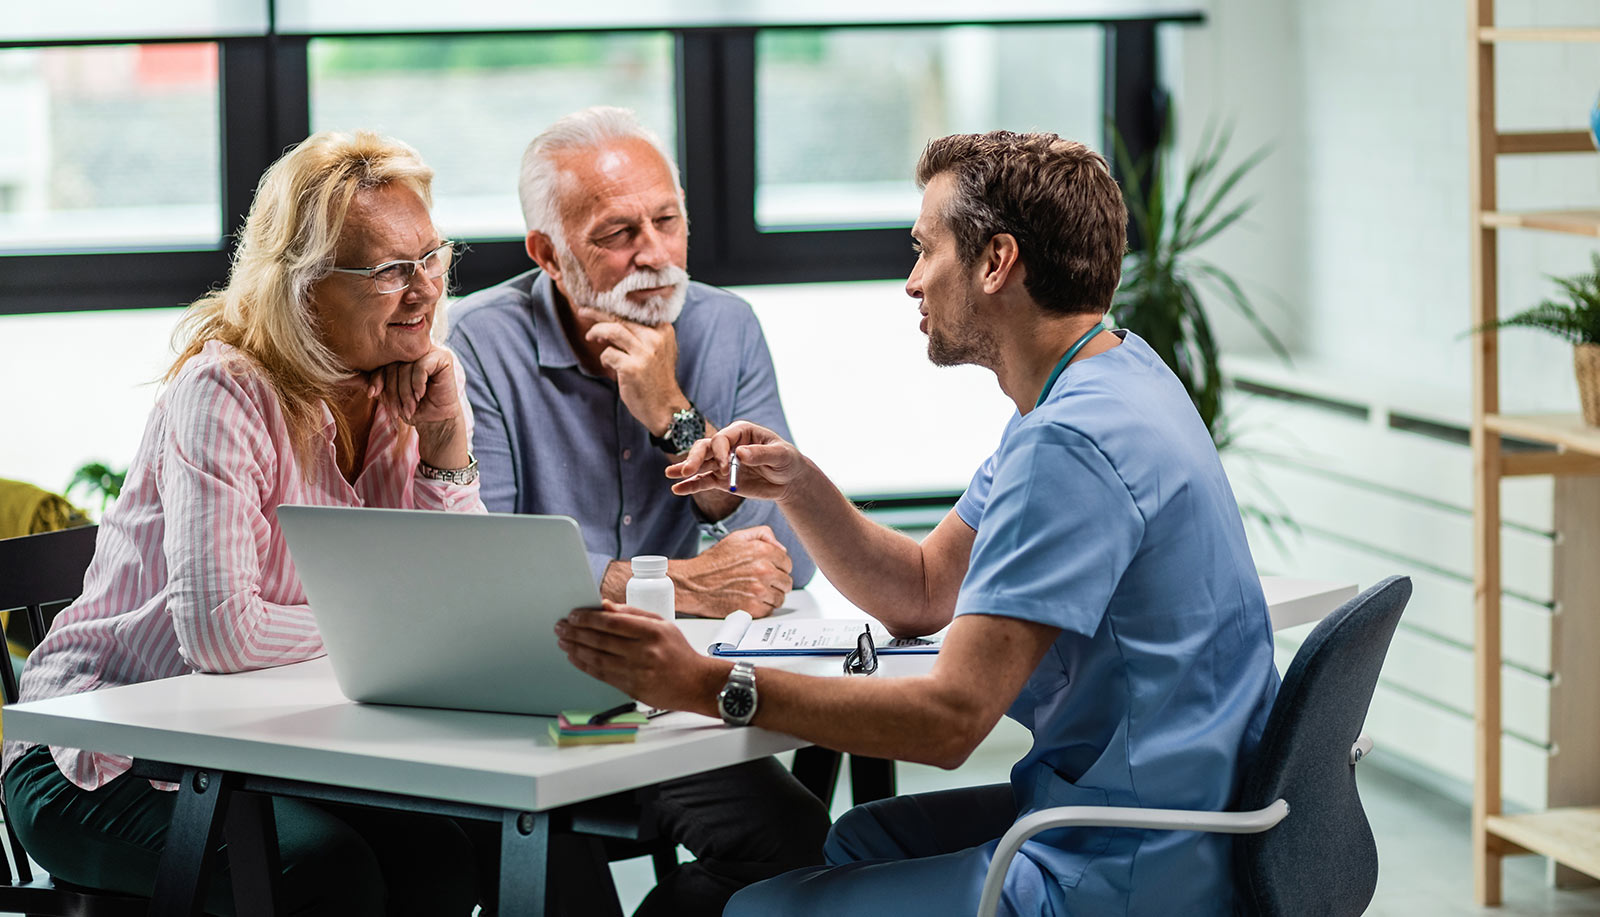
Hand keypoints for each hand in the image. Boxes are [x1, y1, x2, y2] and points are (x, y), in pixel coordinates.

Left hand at [368, 345, 468, 468]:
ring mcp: (430, 351)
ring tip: (409, 408)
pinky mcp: (442, 358)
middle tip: (396, 410)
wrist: (435, 419)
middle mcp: (414, 349)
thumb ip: (369, 382)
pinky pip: (422, 366)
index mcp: (400, 354)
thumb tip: (340, 378)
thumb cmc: (411, 406)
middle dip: (393, 391)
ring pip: (407, 368)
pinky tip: (420, 395)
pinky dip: (418, 383)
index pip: (382, 362)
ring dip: (406, 393)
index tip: (372, 394)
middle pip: (394, 365)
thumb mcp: (387, 394)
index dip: (376, 378)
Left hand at [555, 601, 725, 713]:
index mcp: (652, 632)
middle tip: (562, 626)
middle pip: (601, 640)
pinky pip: (602, 675)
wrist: (696, 683)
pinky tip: (575, 658)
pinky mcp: (632, 688)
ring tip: (564, 641)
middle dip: (576, 632)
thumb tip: (605, 606)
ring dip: (576, 649)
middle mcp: (644, 652)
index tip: (574, 615)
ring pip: (597, 659)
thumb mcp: (662, 624)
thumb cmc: (679, 652)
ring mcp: (637, 672)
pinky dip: (585, 666)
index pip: (612, 622)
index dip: (588, 618)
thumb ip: (632, 614)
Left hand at [581, 308, 685, 433]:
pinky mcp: (632, 368)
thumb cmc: (658, 379)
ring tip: (590, 337)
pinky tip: (607, 365)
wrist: (665, 407)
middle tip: (583, 312)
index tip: (599, 308)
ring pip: (612, 330)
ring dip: (596, 332)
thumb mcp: (660, 351)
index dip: (614, 309)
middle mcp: (655, 339)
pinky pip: (608, 354)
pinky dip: (604, 358)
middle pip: (621, 319)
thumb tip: (616, 322)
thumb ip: (644, 336)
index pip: (634, 313)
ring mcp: (644, 353)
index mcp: (664, 331)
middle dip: (598, 314)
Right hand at [667, 421, 812, 505]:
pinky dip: (691, 485)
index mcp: (741, 432)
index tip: (725, 467)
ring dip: (686, 469)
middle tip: (687, 470)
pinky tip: (677, 489)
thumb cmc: (787, 461)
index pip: (722, 439)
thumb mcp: (781, 456)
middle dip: (695, 458)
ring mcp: (723, 463)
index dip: (720, 451)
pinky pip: (704, 481)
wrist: (789, 480)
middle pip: (705, 448)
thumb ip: (761, 454)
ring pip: (701, 464)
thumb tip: (740, 453)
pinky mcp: (722, 480)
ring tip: (670, 475)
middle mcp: (728, 445)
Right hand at [671, 525, 792, 617]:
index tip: (768, 570)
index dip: (777, 567)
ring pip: (780, 597)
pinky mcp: (753, 608)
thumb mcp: (736, 538)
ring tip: (754, 592)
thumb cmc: (712, 563)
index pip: (787, 563)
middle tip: (761, 582)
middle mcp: (764, 570)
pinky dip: (761, 607)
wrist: (693, 584)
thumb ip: (762, 534)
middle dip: (776, 582)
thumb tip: (780, 547)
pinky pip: (769, 610)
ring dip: (770, 596)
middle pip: (786, 581)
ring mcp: (759, 590)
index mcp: (762, 551)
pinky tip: (749, 600)